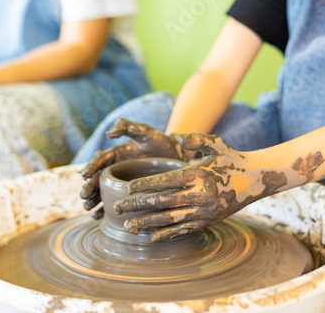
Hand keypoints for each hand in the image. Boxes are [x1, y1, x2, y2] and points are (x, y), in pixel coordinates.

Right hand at [79, 118, 193, 218]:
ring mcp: (120, 182)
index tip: (84, 175)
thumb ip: (128, 127)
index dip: (91, 167)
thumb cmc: (160, 143)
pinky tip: (98, 217)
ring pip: (102, 192)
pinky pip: (113, 202)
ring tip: (88, 208)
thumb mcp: (145, 131)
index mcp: (117, 154)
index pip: (100, 160)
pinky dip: (104, 210)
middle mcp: (115, 168)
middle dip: (89, 187)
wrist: (175, 156)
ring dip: (94, 200)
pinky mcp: (127, 194)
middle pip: (98, 178)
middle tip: (84, 195)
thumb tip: (108, 133)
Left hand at [113, 133, 292, 241]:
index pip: (166, 181)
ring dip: (147, 223)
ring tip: (127, 226)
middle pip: (162, 202)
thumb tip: (180, 137)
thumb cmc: (231, 160)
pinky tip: (150, 238)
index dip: (144, 185)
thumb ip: (198, 138)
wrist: (256, 180)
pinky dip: (166, 234)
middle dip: (137, 205)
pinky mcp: (207, 221)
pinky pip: (183, 230)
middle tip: (117, 207)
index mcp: (197, 175)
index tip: (126, 188)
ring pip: (169, 220)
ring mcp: (203, 211)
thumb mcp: (217, 144)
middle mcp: (199, 196)